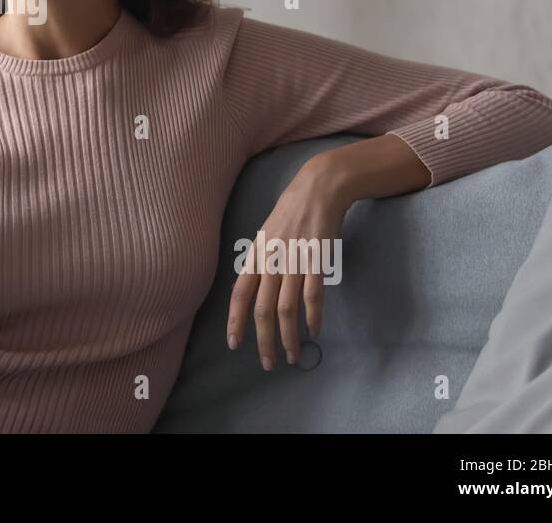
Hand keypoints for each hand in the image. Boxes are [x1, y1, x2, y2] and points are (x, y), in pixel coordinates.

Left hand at [226, 161, 350, 369]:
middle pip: (263, 309)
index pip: (239, 293)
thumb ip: (260, 261)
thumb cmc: (291, 211)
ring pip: (287, 309)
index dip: (234, 321)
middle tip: (267, 363)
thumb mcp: (266, 234)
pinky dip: (313, 317)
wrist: (318, 188)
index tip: (234, 344)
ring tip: (292, 356)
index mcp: (256, 255)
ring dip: (288, 337)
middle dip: (263, 340)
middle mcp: (272, 260)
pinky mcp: (318, 261)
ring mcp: (295, 261)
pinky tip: (313, 331)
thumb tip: (253, 288)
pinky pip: (313, 296)